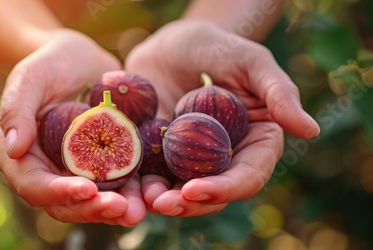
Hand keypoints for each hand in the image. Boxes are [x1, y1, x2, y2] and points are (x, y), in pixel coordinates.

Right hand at [0, 29, 145, 225]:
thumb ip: (17, 109)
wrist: (81, 58)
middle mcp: (48, 171)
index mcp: (22, 156)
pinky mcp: (104, 165)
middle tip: (119, 208)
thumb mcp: (30, 77)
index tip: (87, 189)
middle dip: (91, 209)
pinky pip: (117, 185)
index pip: (35, 185)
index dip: (58, 193)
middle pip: (65, 204)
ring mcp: (77, 171)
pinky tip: (149, 196)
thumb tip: (13, 149)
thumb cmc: (49, 63)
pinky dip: (132, 194)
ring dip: (113, 210)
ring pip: (92, 202)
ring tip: (137, 211)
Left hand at [125, 20, 319, 215]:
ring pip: (179, 190)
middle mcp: (222, 158)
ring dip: (161, 202)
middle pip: (212, 192)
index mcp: (253, 142)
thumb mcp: (250, 61)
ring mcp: (188, 159)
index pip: (247, 176)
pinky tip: (124, 186)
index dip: (226, 188)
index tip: (198, 190)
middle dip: (189, 203)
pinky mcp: (157, 153)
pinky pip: (149, 174)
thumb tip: (310, 129)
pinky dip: (138, 184)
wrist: (173, 44)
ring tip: (141, 203)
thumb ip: (278, 93)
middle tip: (164, 204)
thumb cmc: (219, 47)